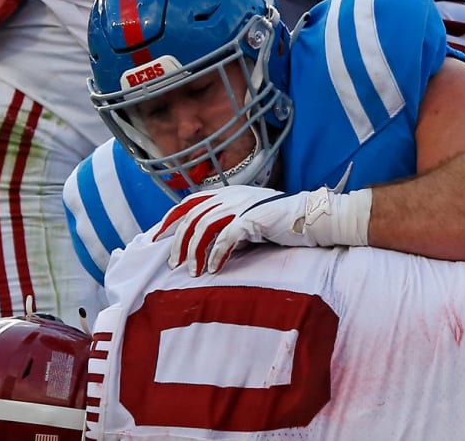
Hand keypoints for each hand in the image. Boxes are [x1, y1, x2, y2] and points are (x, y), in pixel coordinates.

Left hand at [155, 184, 278, 275]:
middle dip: (178, 243)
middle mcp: (230, 196)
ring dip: (194, 252)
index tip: (157, 239)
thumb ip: (226, 225)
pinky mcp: (251, 218)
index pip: (188, 203)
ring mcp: (240, 205)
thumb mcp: (246, 219)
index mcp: (226, 194)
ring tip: (194, 271)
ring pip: (203, 227)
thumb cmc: (277, 221)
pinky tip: (214, 268)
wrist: (307, 216)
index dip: (170, 220)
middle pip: (191, 218)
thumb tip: (204, 245)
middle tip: (174, 264)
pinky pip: (225, 237)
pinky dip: (216, 255)